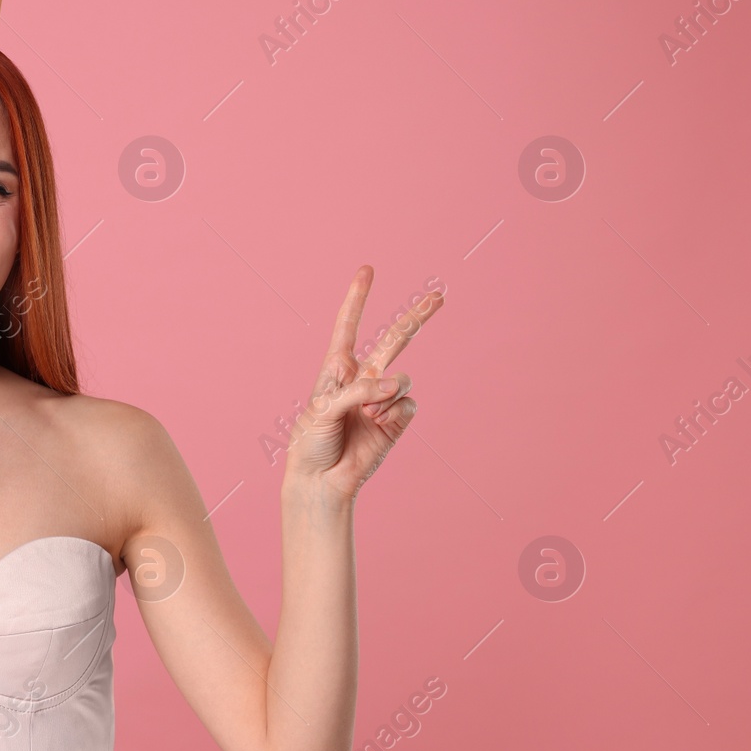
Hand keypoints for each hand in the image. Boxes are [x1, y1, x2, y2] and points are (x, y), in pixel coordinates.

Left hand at [282, 265, 442, 501]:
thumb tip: (397, 384)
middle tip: (439, 295)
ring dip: (387, 395)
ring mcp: (381, 399)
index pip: (348, 326)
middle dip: (416, 317)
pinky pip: (407, 404)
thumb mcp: (323, 410)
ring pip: (402, 379)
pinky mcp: (396, 420)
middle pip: (394, 339)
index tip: (367, 270)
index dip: (358, 298)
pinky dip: (394, 412)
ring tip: (367, 415)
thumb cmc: (311, 442)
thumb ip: (358, 391)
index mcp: (336, 369)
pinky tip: (378, 425)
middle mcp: (362, 378)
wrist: (320, 480)